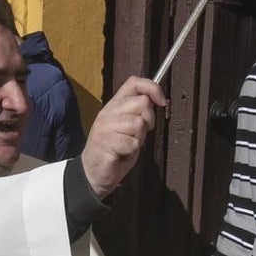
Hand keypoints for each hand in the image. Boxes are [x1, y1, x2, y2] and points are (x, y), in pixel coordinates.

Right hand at [80, 75, 165, 197]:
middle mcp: (108, 112)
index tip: (161, 102)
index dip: (152, 88)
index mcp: (114, 105)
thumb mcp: (129, 127)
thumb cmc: (115, 150)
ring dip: (138, 138)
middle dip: (148, 120)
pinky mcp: (105, 142)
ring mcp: (105, 126)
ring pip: (138, 123)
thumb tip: (156, 100)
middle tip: (138, 134)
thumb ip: (139, 113)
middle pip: (141, 103)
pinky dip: (131, 152)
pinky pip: (132, 143)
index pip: (134, 83)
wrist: (94, 172)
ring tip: (127, 145)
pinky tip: (122, 154)